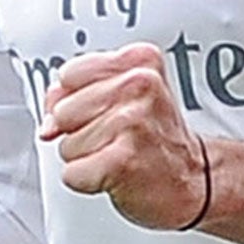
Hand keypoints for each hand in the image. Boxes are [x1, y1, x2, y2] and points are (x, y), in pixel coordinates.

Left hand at [39, 43, 205, 230]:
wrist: (195, 180)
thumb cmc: (156, 140)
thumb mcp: (122, 99)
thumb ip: (76, 95)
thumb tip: (47, 123)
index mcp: (139, 62)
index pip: (68, 75)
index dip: (76, 100)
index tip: (105, 111)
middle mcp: (138, 85)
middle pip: (62, 112)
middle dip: (81, 132)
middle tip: (117, 138)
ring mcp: (131, 122)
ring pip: (66, 145)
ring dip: (88, 158)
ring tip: (120, 154)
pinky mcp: (122, 160)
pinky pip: (72, 173)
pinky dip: (88, 182)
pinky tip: (117, 175)